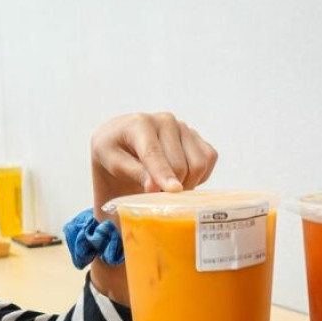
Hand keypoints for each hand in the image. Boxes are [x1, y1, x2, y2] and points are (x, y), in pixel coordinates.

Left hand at [91, 112, 217, 210]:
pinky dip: (200, 176)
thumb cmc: (113, 153)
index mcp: (139, 124)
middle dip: (171, 188)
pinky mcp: (195, 136)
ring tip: (168, 190)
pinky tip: (182, 180)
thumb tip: (154, 186)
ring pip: (199, 163)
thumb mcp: (112, 163)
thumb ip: (133, 172)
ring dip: (187, 184)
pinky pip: (209, 159)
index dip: (164, 174)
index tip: (173, 191)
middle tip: (158, 199)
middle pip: (179, 164)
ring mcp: (183, 127)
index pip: (154, 153)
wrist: (120, 141)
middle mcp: (165, 121)